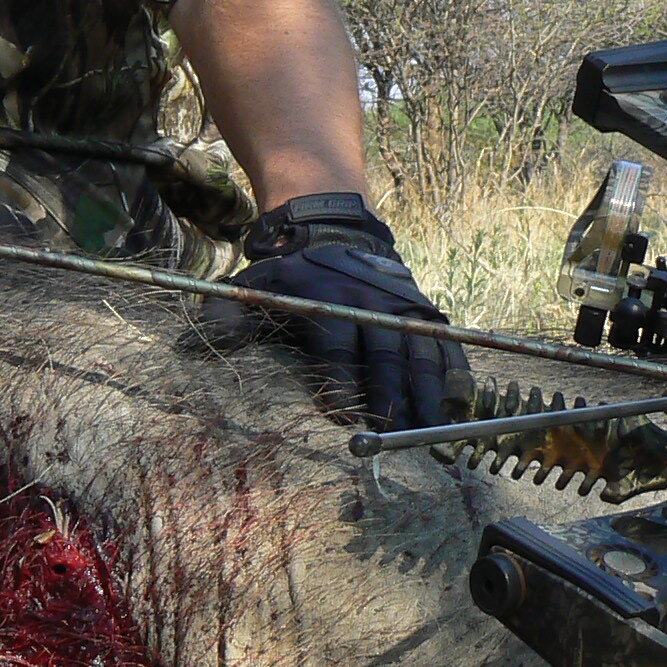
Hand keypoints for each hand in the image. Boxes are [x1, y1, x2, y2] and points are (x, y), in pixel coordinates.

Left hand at [202, 194, 468, 431]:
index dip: (340, 379)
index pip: (336, 342)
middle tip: (394, 431)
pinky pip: (447, 346)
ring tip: (432, 430)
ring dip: (429, 392)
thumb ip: (230, 316)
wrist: (337, 235)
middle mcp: (372, 303)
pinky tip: (459, 407)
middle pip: (385, 352)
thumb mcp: (257, 285)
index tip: (342, 416)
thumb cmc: (294, 277)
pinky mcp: (426, 313)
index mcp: (331, 299)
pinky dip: (456, 376)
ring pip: (422, 352)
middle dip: (390, 393)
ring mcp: (405, 307)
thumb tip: (206, 342)